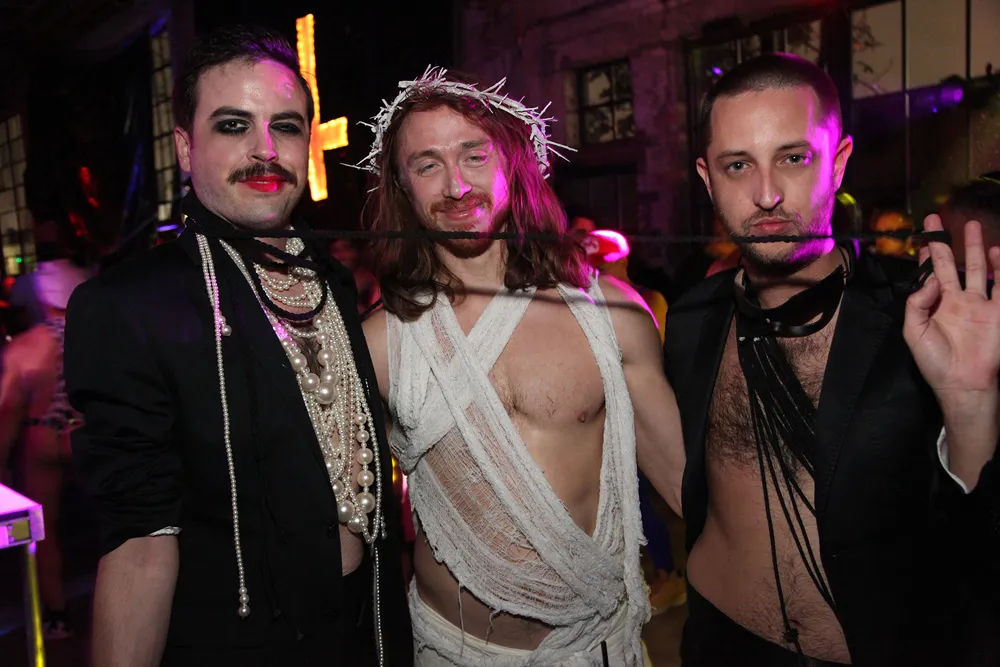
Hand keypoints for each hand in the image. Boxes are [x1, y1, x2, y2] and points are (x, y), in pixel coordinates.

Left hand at [904, 215, 999, 400]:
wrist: (963, 383)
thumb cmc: (935, 361)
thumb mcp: (914, 332)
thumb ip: (917, 304)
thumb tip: (930, 280)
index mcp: (936, 304)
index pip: (931, 273)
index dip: (927, 255)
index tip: (923, 235)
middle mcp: (958, 300)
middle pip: (953, 263)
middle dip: (948, 242)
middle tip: (940, 219)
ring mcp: (980, 304)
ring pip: (978, 269)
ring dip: (976, 247)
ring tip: (973, 225)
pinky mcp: (998, 311)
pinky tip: (997, 251)